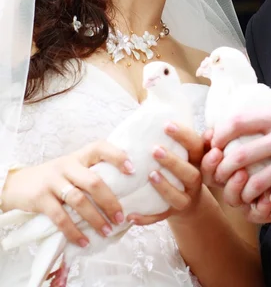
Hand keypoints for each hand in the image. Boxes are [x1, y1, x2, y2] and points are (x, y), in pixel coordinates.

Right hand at [1, 141, 133, 246]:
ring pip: (79, 200)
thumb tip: (125, 190)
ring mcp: (53, 181)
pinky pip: (60, 217)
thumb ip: (92, 173)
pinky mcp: (41, 198)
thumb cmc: (56, 177)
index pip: (99, 147)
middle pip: (93, 181)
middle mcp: (67, 165)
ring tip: (107, 231)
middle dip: (110, 201)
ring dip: (95, 219)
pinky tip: (84, 241)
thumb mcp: (72, 168)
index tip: (132, 170)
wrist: (19, 184)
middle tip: (121, 216)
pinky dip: (74, 231)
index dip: (117, 156)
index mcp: (79, 156)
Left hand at [127, 123, 203, 225]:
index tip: (166, 124)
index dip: (183, 135)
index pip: (195, 145)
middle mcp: (195, 179)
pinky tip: (131, 216)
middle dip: (174, 161)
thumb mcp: (183, 148)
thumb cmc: (180, 165)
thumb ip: (173, 130)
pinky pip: (160, 218)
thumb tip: (153, 94)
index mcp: (197, 159)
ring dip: (165, 187)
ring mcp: (185, 198)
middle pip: (190, 172)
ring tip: (150, 175)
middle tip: (155, 150)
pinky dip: (146, 219)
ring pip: (179, 196)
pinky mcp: (173, 215)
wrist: (188, 202)